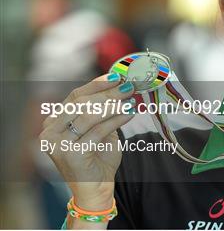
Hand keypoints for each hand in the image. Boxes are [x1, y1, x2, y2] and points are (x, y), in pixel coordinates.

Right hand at [40, 73, 134, 210]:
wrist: (96, 188)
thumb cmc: (98, 157)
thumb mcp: (98, 129)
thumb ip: (102, 110)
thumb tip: (120, 84)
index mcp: (53, 122)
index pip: (75, 96)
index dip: (97, 84)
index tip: (117, 76)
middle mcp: (50, 132)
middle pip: (82, 103)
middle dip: (108, 92)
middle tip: (129, 86)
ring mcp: (58, 145)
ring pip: (89, 115)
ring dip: (113, 104)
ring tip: (131, 98)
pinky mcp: (71, 155)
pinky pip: (98, 131)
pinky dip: (116, 119)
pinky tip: (130, 112)